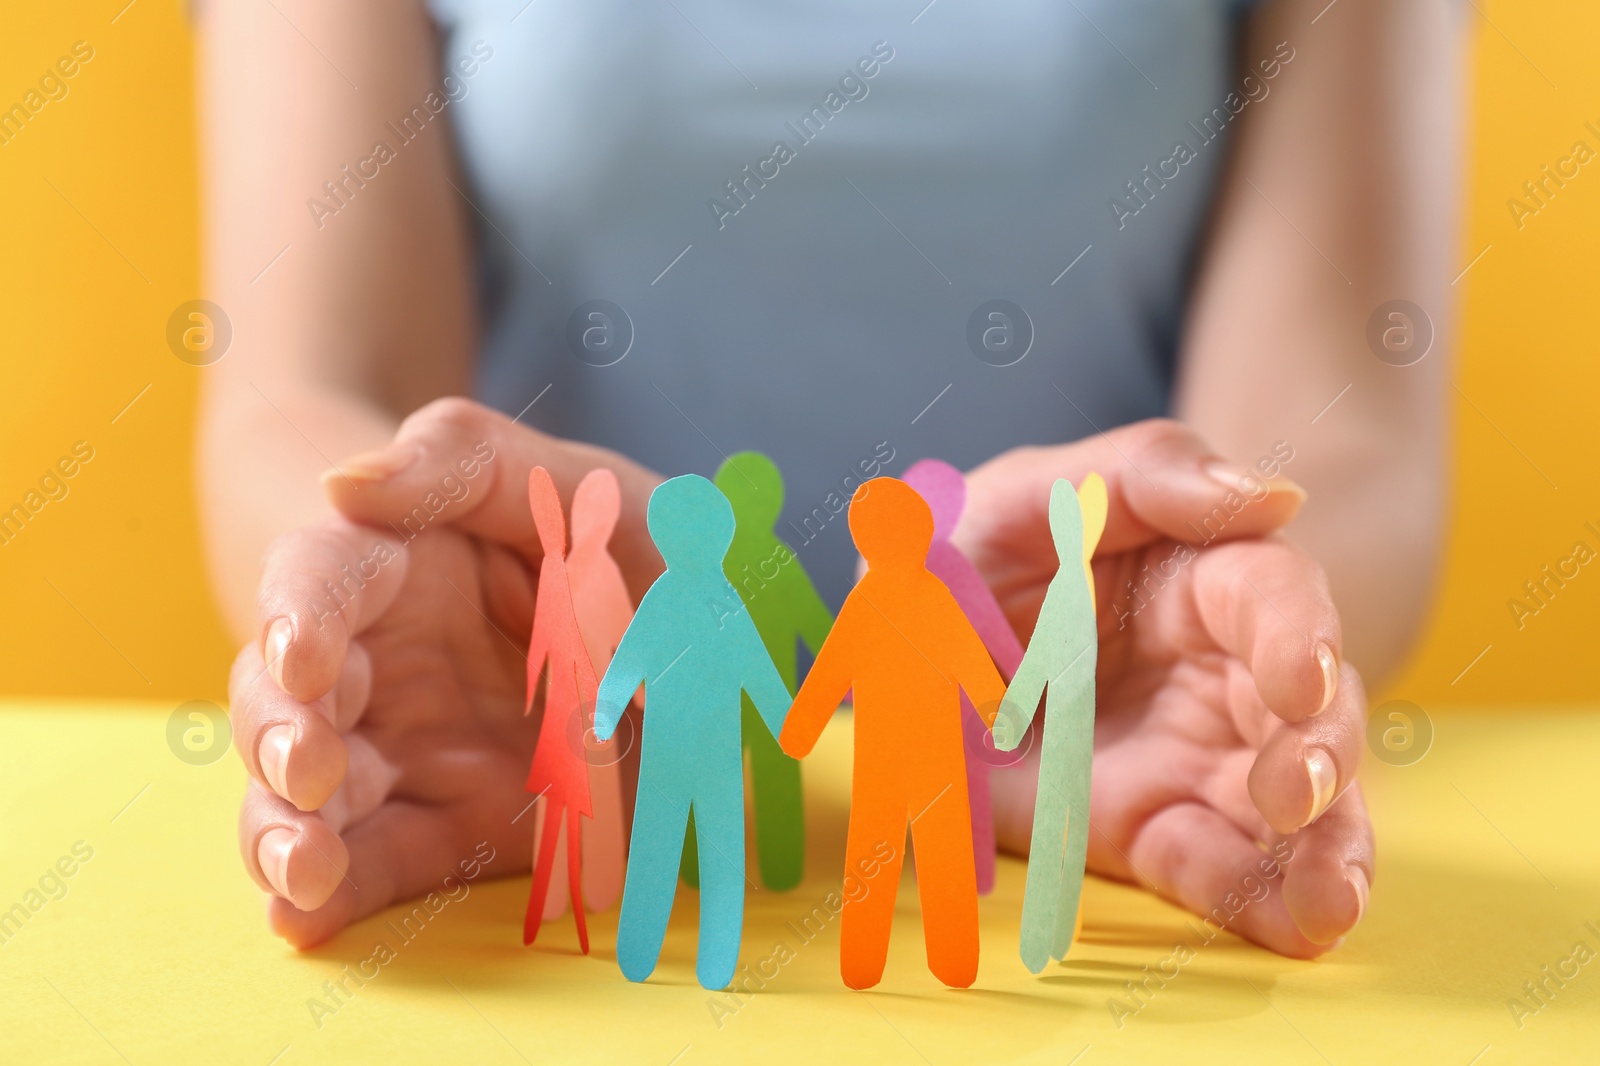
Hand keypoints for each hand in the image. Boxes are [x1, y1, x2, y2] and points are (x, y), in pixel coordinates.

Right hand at [228, 398, 659, 946]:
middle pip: (285, 695)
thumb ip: (468, 461)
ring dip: (284, 831)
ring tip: (301, 871)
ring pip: (308, 793)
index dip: (298, 615)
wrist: (697, 639)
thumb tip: (347, 484)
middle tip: (309, 771)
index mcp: (398, 563)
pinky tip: (308, 922)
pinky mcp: (445, 825)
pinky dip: (337, 897)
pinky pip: (378, 862)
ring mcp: (407, 749)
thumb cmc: (623, 538)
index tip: (306, 658)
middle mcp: (381, 660)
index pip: (318, 579)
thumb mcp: (575, 487)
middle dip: (279, 736)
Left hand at [968, 420, 1371, 957]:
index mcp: (1202, 572)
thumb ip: (1146, 473)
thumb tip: (1276, 497)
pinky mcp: (1152, 826)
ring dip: (1325, 851)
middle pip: (1309, 711)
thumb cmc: (978, 545)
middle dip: (1321, 755)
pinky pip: (1216, 867)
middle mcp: (1223, 669)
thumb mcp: (1031, 492)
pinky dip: (1261, 902)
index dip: (1297, 636)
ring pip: (1293, 806)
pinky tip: (1299, 927)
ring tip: (1332, 901)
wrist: (906, 646)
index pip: (1274, 598)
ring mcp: (1196, 755)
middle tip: (1297, 795)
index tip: (1298, 680)